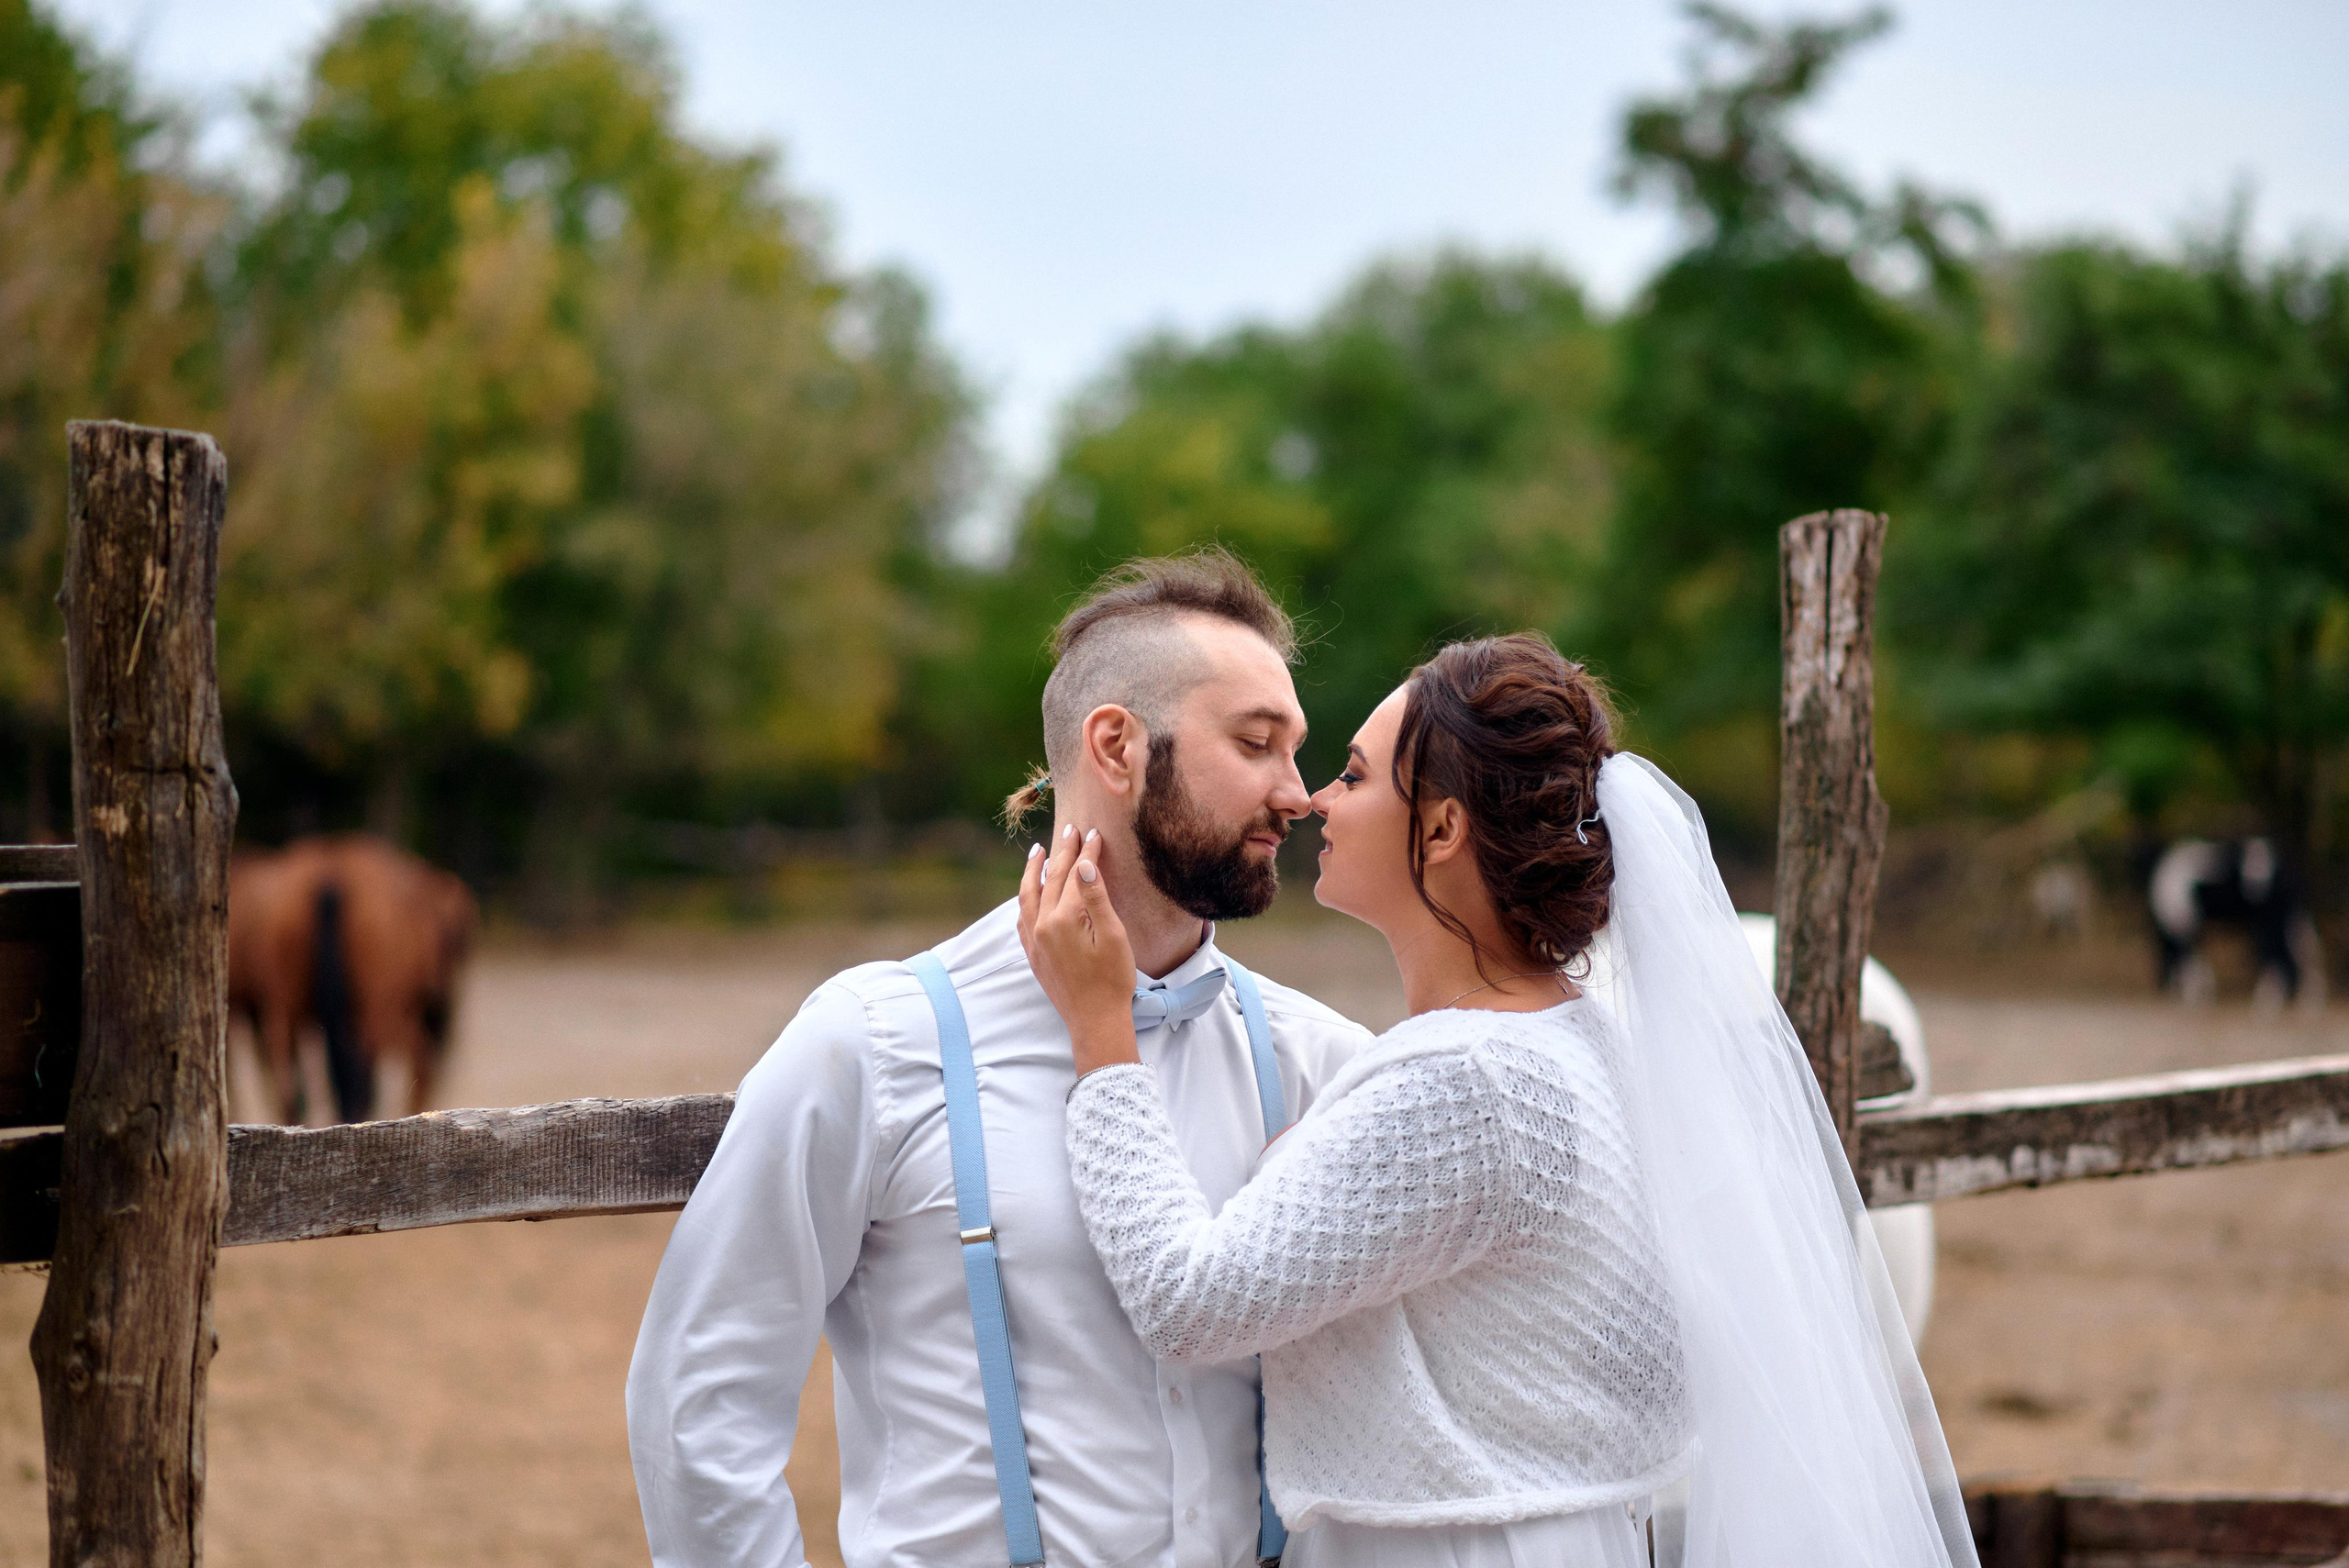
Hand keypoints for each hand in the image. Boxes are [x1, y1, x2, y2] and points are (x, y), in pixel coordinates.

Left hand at [1017, 826, 1139, 1074]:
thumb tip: (1084, 865)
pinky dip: (1025, 898)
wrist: (1095, 1021)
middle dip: (1062, 853)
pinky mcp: (1033, 955)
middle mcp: (1042, 926)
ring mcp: (1034, 941)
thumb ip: (1096, 898)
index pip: (1076, 874)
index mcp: (1064, 918)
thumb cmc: (1112, 980)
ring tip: (1037, 851)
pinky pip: (1022, 918)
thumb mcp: (1113, 936)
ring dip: (1034, 871)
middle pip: (1051, 879)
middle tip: (1070, 830)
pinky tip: (1029, 892)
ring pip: (1028, 895)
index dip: (1087, 852)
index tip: (1094, 832)